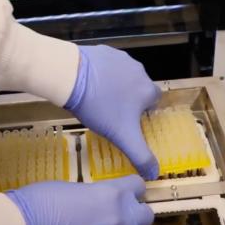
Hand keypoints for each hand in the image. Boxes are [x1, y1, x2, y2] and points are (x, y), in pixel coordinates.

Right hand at [6, 176, 153, 224]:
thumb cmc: (39, 204)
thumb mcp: (71, 188)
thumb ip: (93, 195)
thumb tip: (94, 202)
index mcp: (112, 192)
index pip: (138, 187)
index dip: (130, 192)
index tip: (123, 197)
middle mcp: (122, 216)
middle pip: (145, 216)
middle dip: (132, 217)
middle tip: (115, 221)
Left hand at [65, 45, 161, 179]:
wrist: (70, 75)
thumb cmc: (99, 107)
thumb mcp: (121, 136)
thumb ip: (140, 156)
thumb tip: (154, 174)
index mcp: (147, 90)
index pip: (154, 102)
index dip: (142, 113)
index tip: (127, 121)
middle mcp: (139, 70)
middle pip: (138, 88)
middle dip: (128, 99)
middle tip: (110, 112)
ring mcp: (121, 57)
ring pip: (123, 75)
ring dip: (115, 86)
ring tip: (97, 99)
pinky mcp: (103, 50)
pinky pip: (107, 64)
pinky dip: (101, 73)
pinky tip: (88, 83)